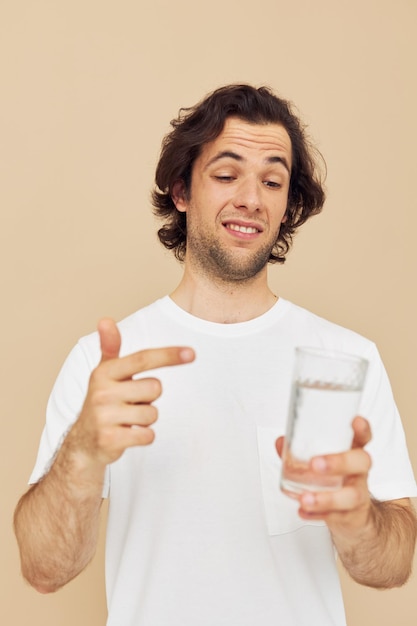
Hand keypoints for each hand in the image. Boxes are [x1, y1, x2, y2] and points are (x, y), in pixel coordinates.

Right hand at [68, 318, 194, 465]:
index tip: (192, 353)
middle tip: (132, 403)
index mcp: (104, 373)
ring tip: (127, 419)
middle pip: (155, 388)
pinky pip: (148, 435)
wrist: (83, 442)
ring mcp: (104, 417)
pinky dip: (144, 436)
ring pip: (153, 414)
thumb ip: (110, 347)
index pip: (142, 358)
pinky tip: (128, 435)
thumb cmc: (104, 401)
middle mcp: (102, 392)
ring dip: (146, 419)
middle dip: (150, 397)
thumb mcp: (105, 374)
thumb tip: (105, 319)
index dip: (168, 355)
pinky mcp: (110, 440)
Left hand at [276, 417, 372, 533]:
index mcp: (352, 453)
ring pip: (351, 495)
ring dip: (327, 497)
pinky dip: (317, 514)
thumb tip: (281, 442)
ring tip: (305, 498)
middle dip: (339, 462)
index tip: (355, 421)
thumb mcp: (321, 462)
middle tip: (315, 464)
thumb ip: (299, 451)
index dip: (362, 429)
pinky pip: (337, 516)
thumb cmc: (336, 481)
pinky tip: (304, 511)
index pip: (363, 437)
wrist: (354, 518)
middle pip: (361, 462)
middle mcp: (359, 472)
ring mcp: (358, 494)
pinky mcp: (352, 516)